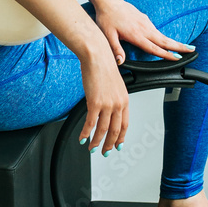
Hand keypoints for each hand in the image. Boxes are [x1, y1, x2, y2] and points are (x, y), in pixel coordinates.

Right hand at [78, 34, 129, 153]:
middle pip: (115, 130)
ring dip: (97, 141)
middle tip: (105, 151)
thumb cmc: (103, 65)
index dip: (121, 137)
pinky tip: (82, 138)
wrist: (96, 55)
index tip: (118, 145)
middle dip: (109, 144)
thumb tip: (107, 106)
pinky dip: (86, 133)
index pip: (125, 124)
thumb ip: (113, 97)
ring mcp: (107, 104)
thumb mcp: (114, 83)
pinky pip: (91, 123)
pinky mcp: (95, 102)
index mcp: (124, 99)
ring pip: (103, 129)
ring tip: (92, 148)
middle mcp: (118, 103)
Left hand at [93, 0, 195, 64]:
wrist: (108, 1)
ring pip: (162, 35)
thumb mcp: (108, 35)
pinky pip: (156, 30)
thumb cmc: (107, 17)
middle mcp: (144, 28)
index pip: (154, 48)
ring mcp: (145, 22)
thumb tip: (120, 61)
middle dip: (179, 46)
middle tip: (192, 50)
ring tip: (184, 47)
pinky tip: (165, 40)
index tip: (177, 58)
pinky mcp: (144, 18)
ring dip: (173, 42)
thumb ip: (115, 49)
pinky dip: (164, 36)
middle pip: (165, 40)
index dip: (166, 55)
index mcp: (136, 35)